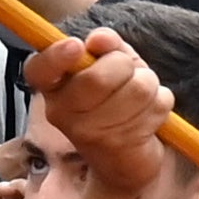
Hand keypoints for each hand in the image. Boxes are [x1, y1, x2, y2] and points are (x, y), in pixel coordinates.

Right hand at [19, 31, 172, 197]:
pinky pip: (157, 106)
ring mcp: (88, 133)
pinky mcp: (119, 148)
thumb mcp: (111, 65)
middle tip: (128, 74)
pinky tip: (146, 118)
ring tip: (139, 99)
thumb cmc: (115, 102)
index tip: (77, 46)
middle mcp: (62, 111)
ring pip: (138, 88)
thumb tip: (100, 38)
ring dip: (149, 85)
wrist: (124, 159)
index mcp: (54, 86)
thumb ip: (107, 46)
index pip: (38, 69)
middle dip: (126, 66)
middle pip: (98, 77)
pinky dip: (160, 105)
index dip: (56, 56)